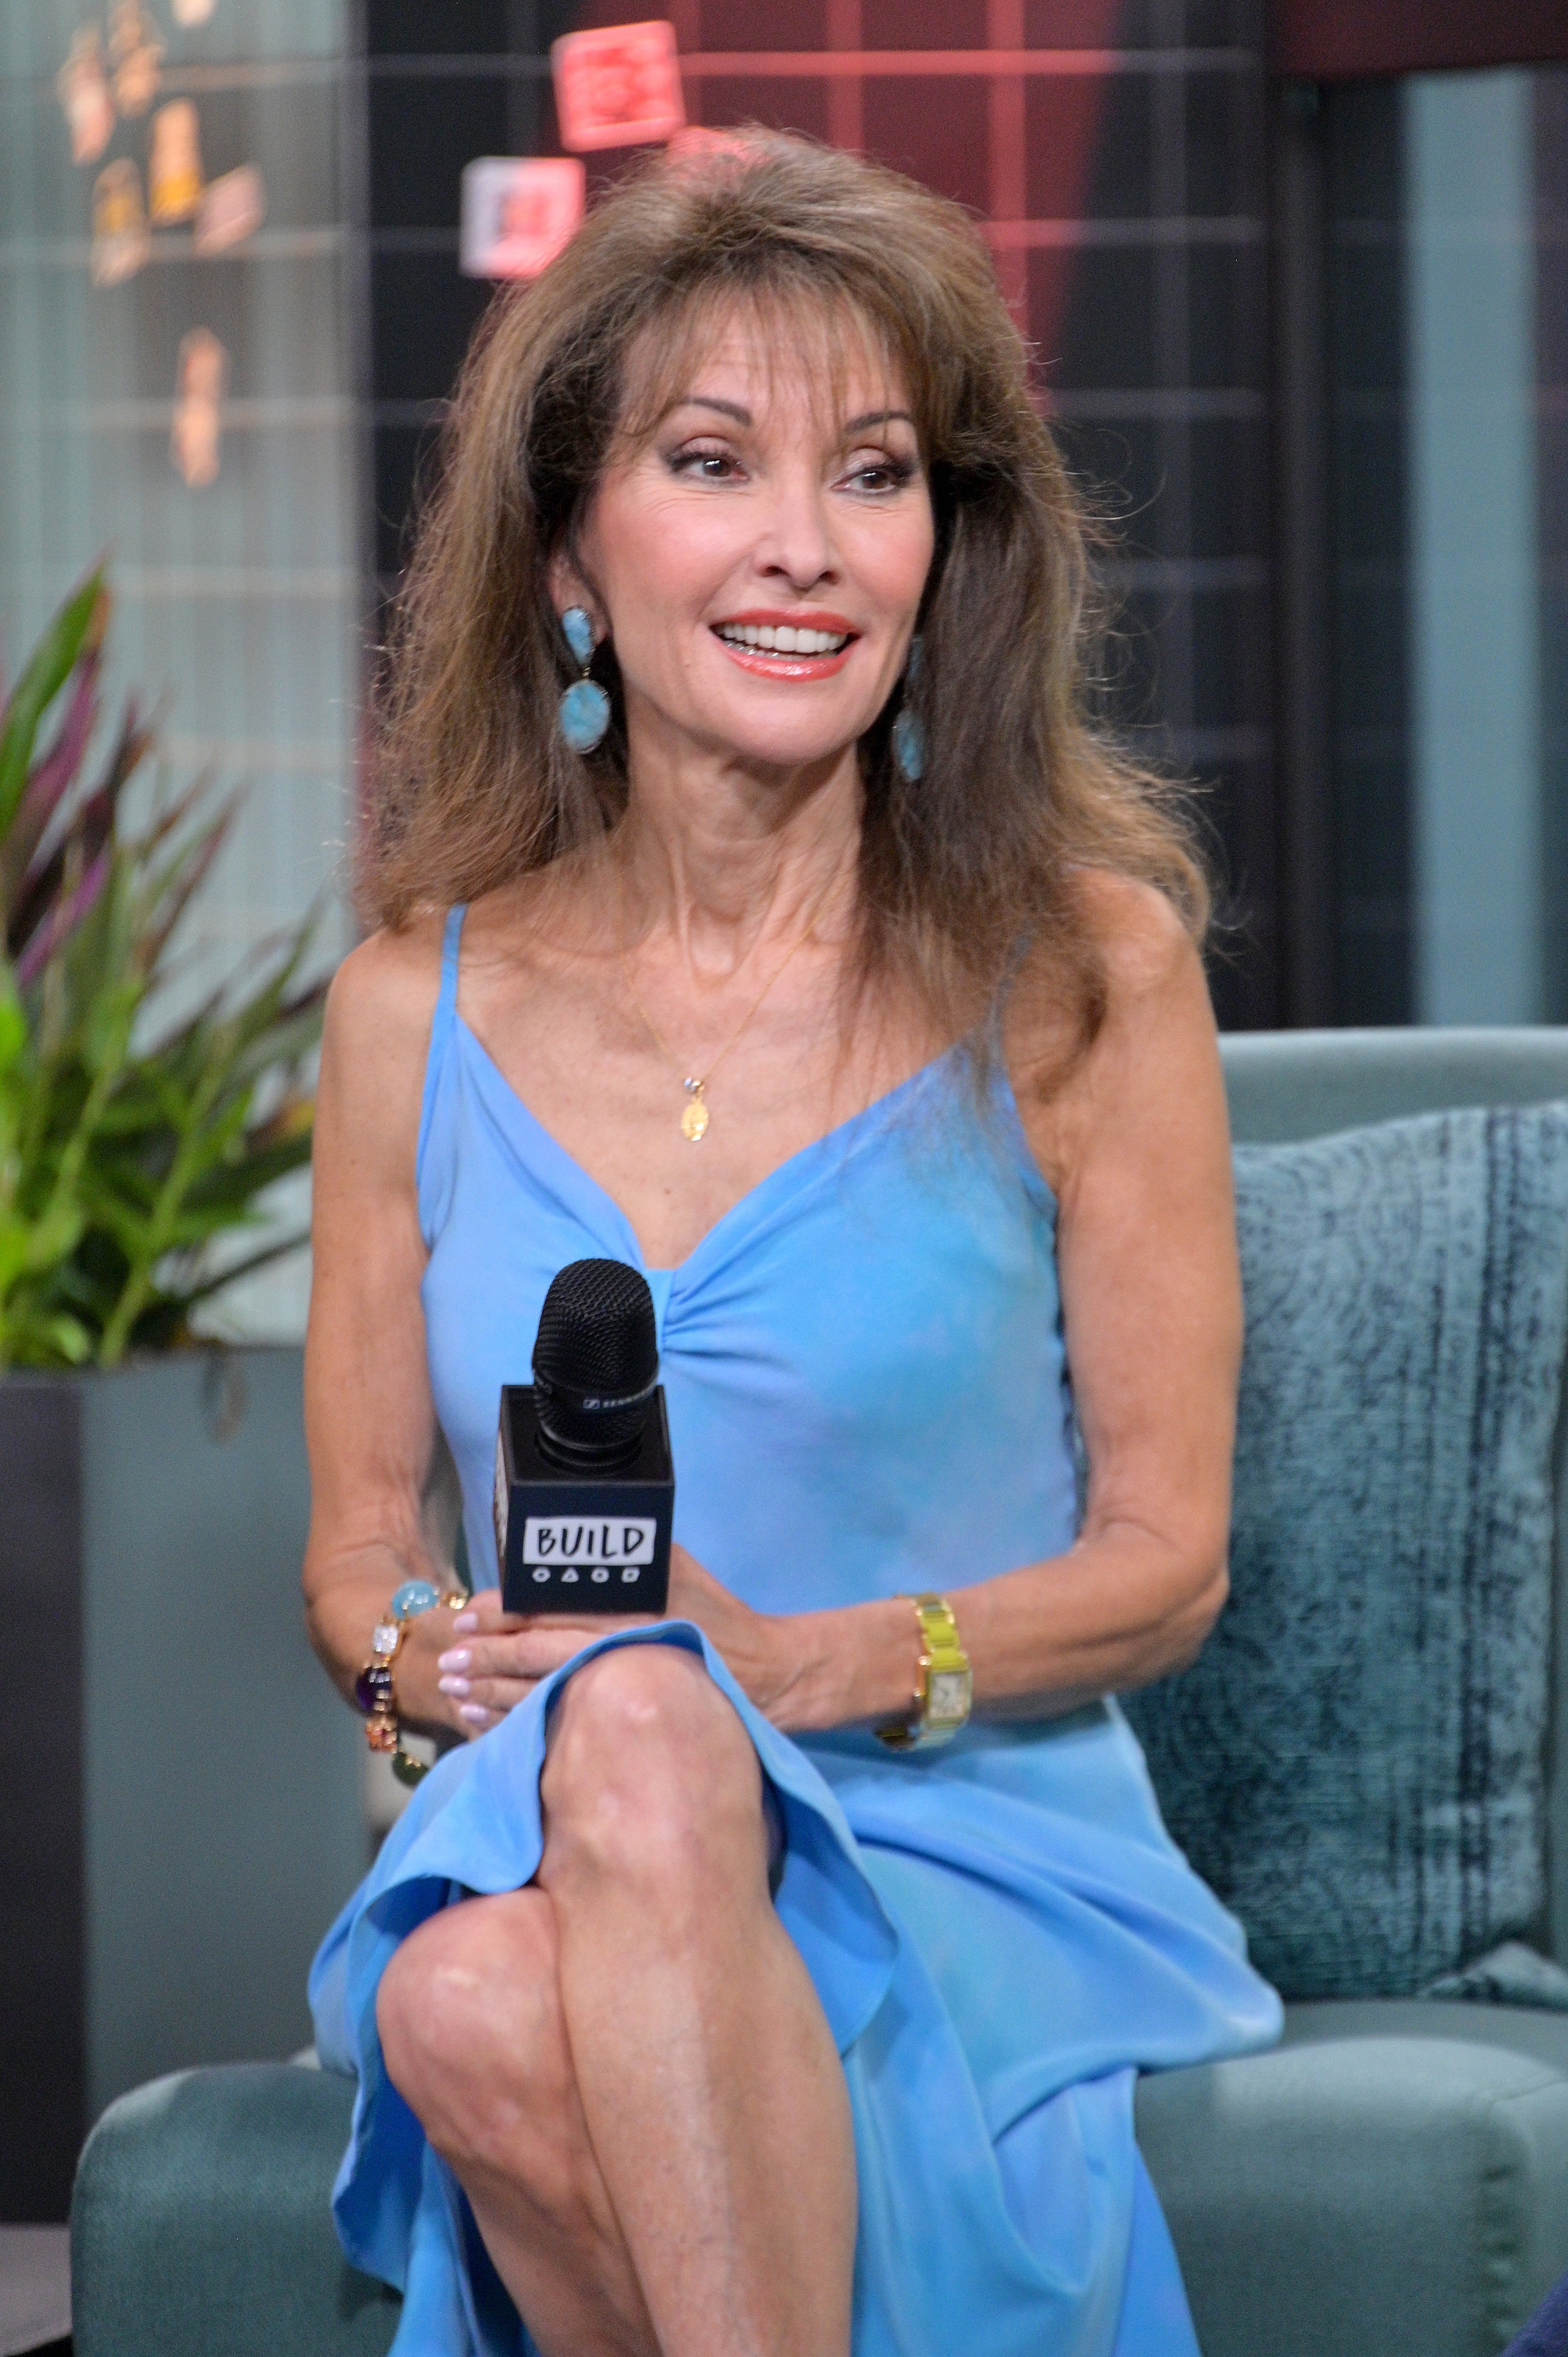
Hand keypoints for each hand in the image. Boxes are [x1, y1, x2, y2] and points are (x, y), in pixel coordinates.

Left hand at [413, 1548, 797, 1739]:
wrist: (766, 1677)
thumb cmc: (714, 1615)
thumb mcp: (674, 1567)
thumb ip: (623, 1556)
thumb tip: (562, 1542)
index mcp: (626, 1611)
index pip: (550, 1612)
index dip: (502, 1616)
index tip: (467, 1618)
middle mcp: (618, 1654)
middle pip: (537, 1659)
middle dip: (487, 1662)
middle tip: (449, 1664)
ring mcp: (619, 1695)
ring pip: (542, 1699)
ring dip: (494, 1699)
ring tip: (456, 1698)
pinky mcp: (621, 1723)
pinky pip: (560, 1728)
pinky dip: (521, 1727)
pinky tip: (491, 1728)